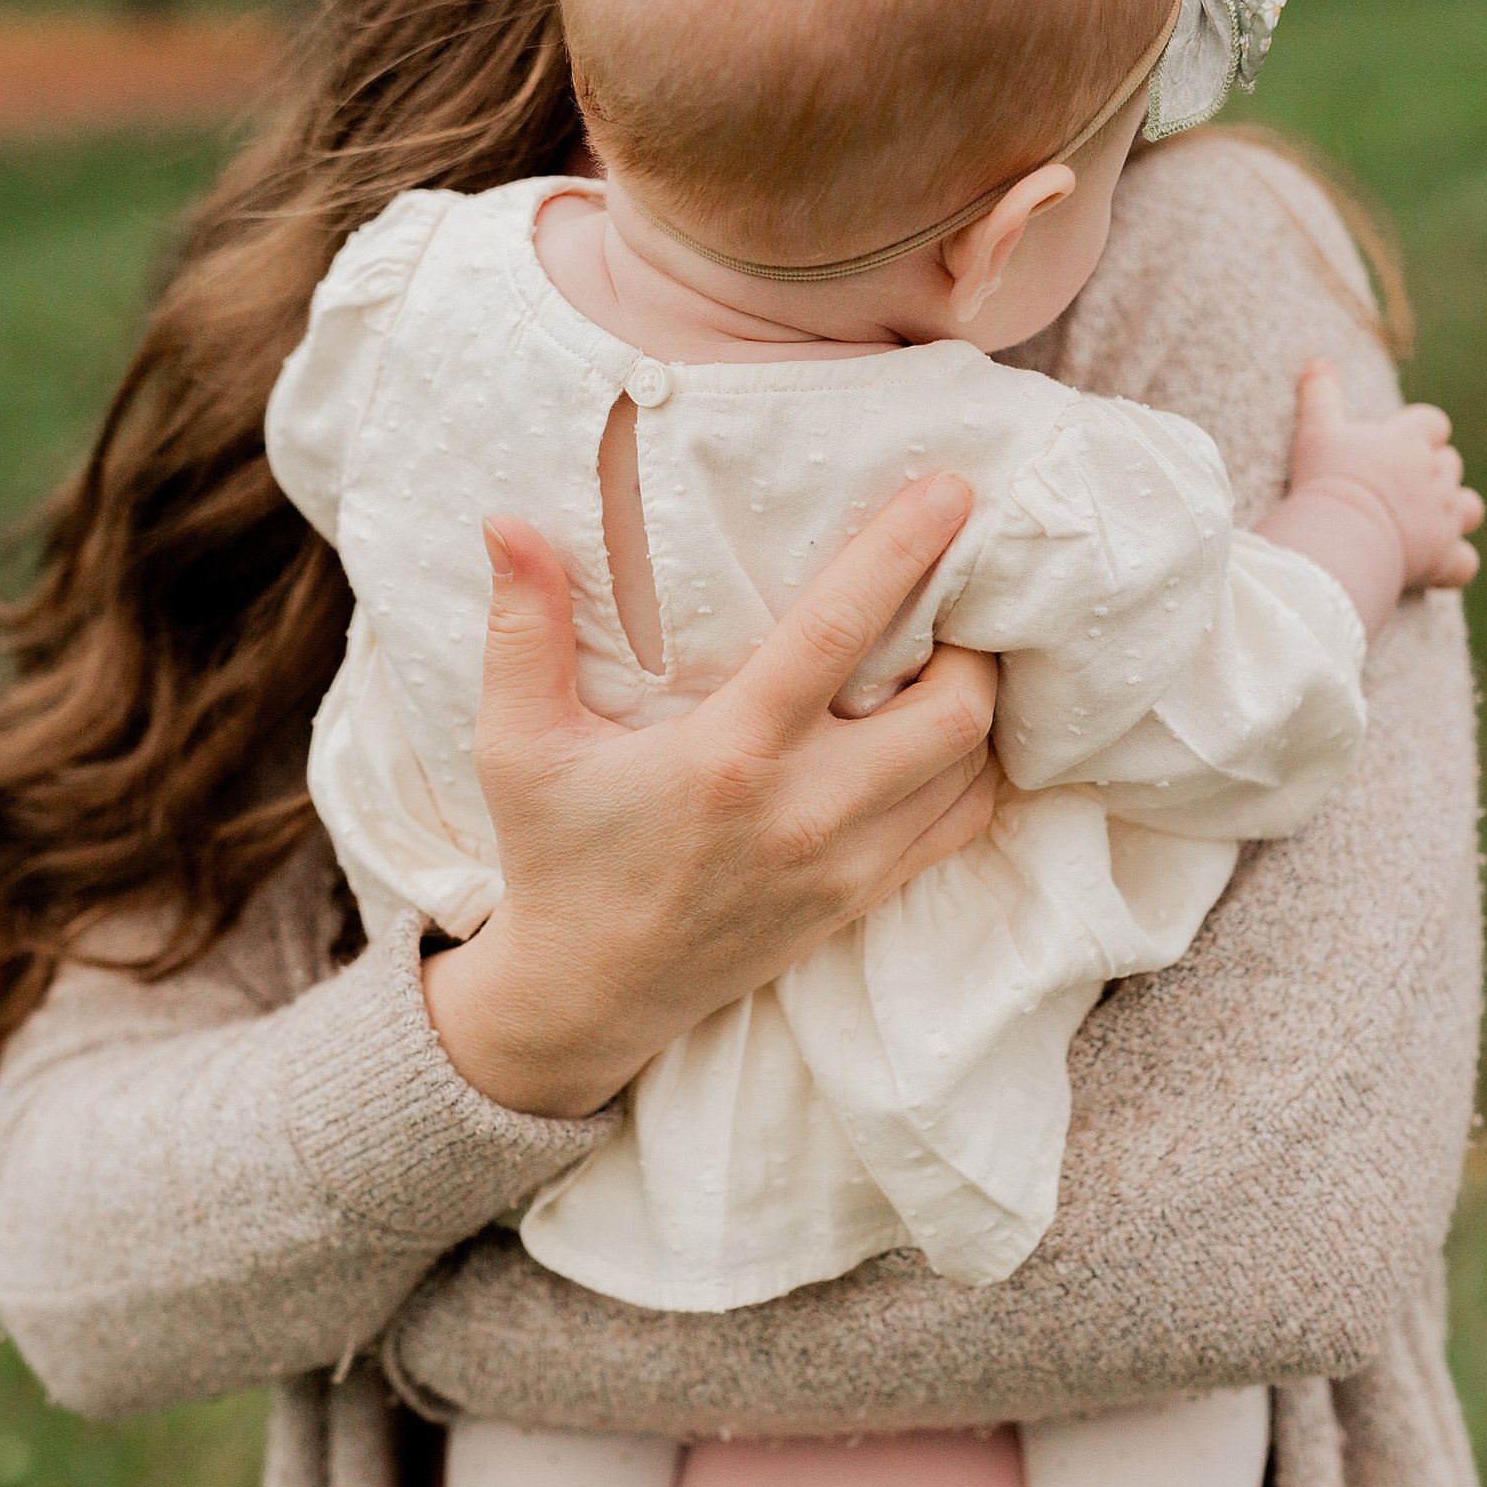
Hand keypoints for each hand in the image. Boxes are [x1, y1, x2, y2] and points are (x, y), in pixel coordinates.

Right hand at [422, 477, 998, 1119]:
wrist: (589, 997)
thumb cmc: (557, 858)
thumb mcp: (517, 746)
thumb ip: (522, 629)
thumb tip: (507, 517)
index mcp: (728, 757)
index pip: (837, 634)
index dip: (902, 554)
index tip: (952, 490)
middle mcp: (803, 812)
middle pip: (952, 712)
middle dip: (974, 640)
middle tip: (958, 592)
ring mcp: (843, 865)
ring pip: (970, 770)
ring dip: (979, 704)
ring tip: (958, 651)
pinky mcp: (858, 900)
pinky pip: (958, 825)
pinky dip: (972, 771)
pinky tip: (946, 729)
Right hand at [1255, 358, 1484, 638]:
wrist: (1341, 537)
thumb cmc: (1327, 483)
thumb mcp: (1317, 434)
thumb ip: (1320, 397)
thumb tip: (1316, 363)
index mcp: (1409, 440)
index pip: (1433, 424)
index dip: (1423, 435)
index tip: (1404, 447)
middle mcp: (1435, 474)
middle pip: (1450, 465)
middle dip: (1434, 475)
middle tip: (1401, 493)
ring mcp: (1444, 516)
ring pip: (1470, 507)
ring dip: (1456, 513)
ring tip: (1428, 525)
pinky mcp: (1443, 556)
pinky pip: (1465, 562)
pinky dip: (1455, 564)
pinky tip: (1437, 568)